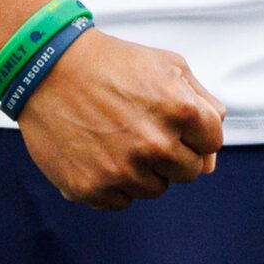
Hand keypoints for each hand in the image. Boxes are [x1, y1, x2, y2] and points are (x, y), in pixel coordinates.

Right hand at [16, 30, 225, 210]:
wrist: (49, 68)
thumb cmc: (112, 63)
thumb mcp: (168, 65)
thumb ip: (202, 102)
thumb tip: (213, 148)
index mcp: (182, 111)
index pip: (212, 144)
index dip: (195, 133)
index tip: (174, 122)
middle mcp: (156, 145)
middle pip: (189, 172)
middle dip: (174, 153)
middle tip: (145, 129)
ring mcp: (123, 170)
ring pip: (155, 189)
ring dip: (144, 170)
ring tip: (119, 138)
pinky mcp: (92, 188)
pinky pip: (121, 201)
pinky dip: (114, 183)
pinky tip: (99, 153)